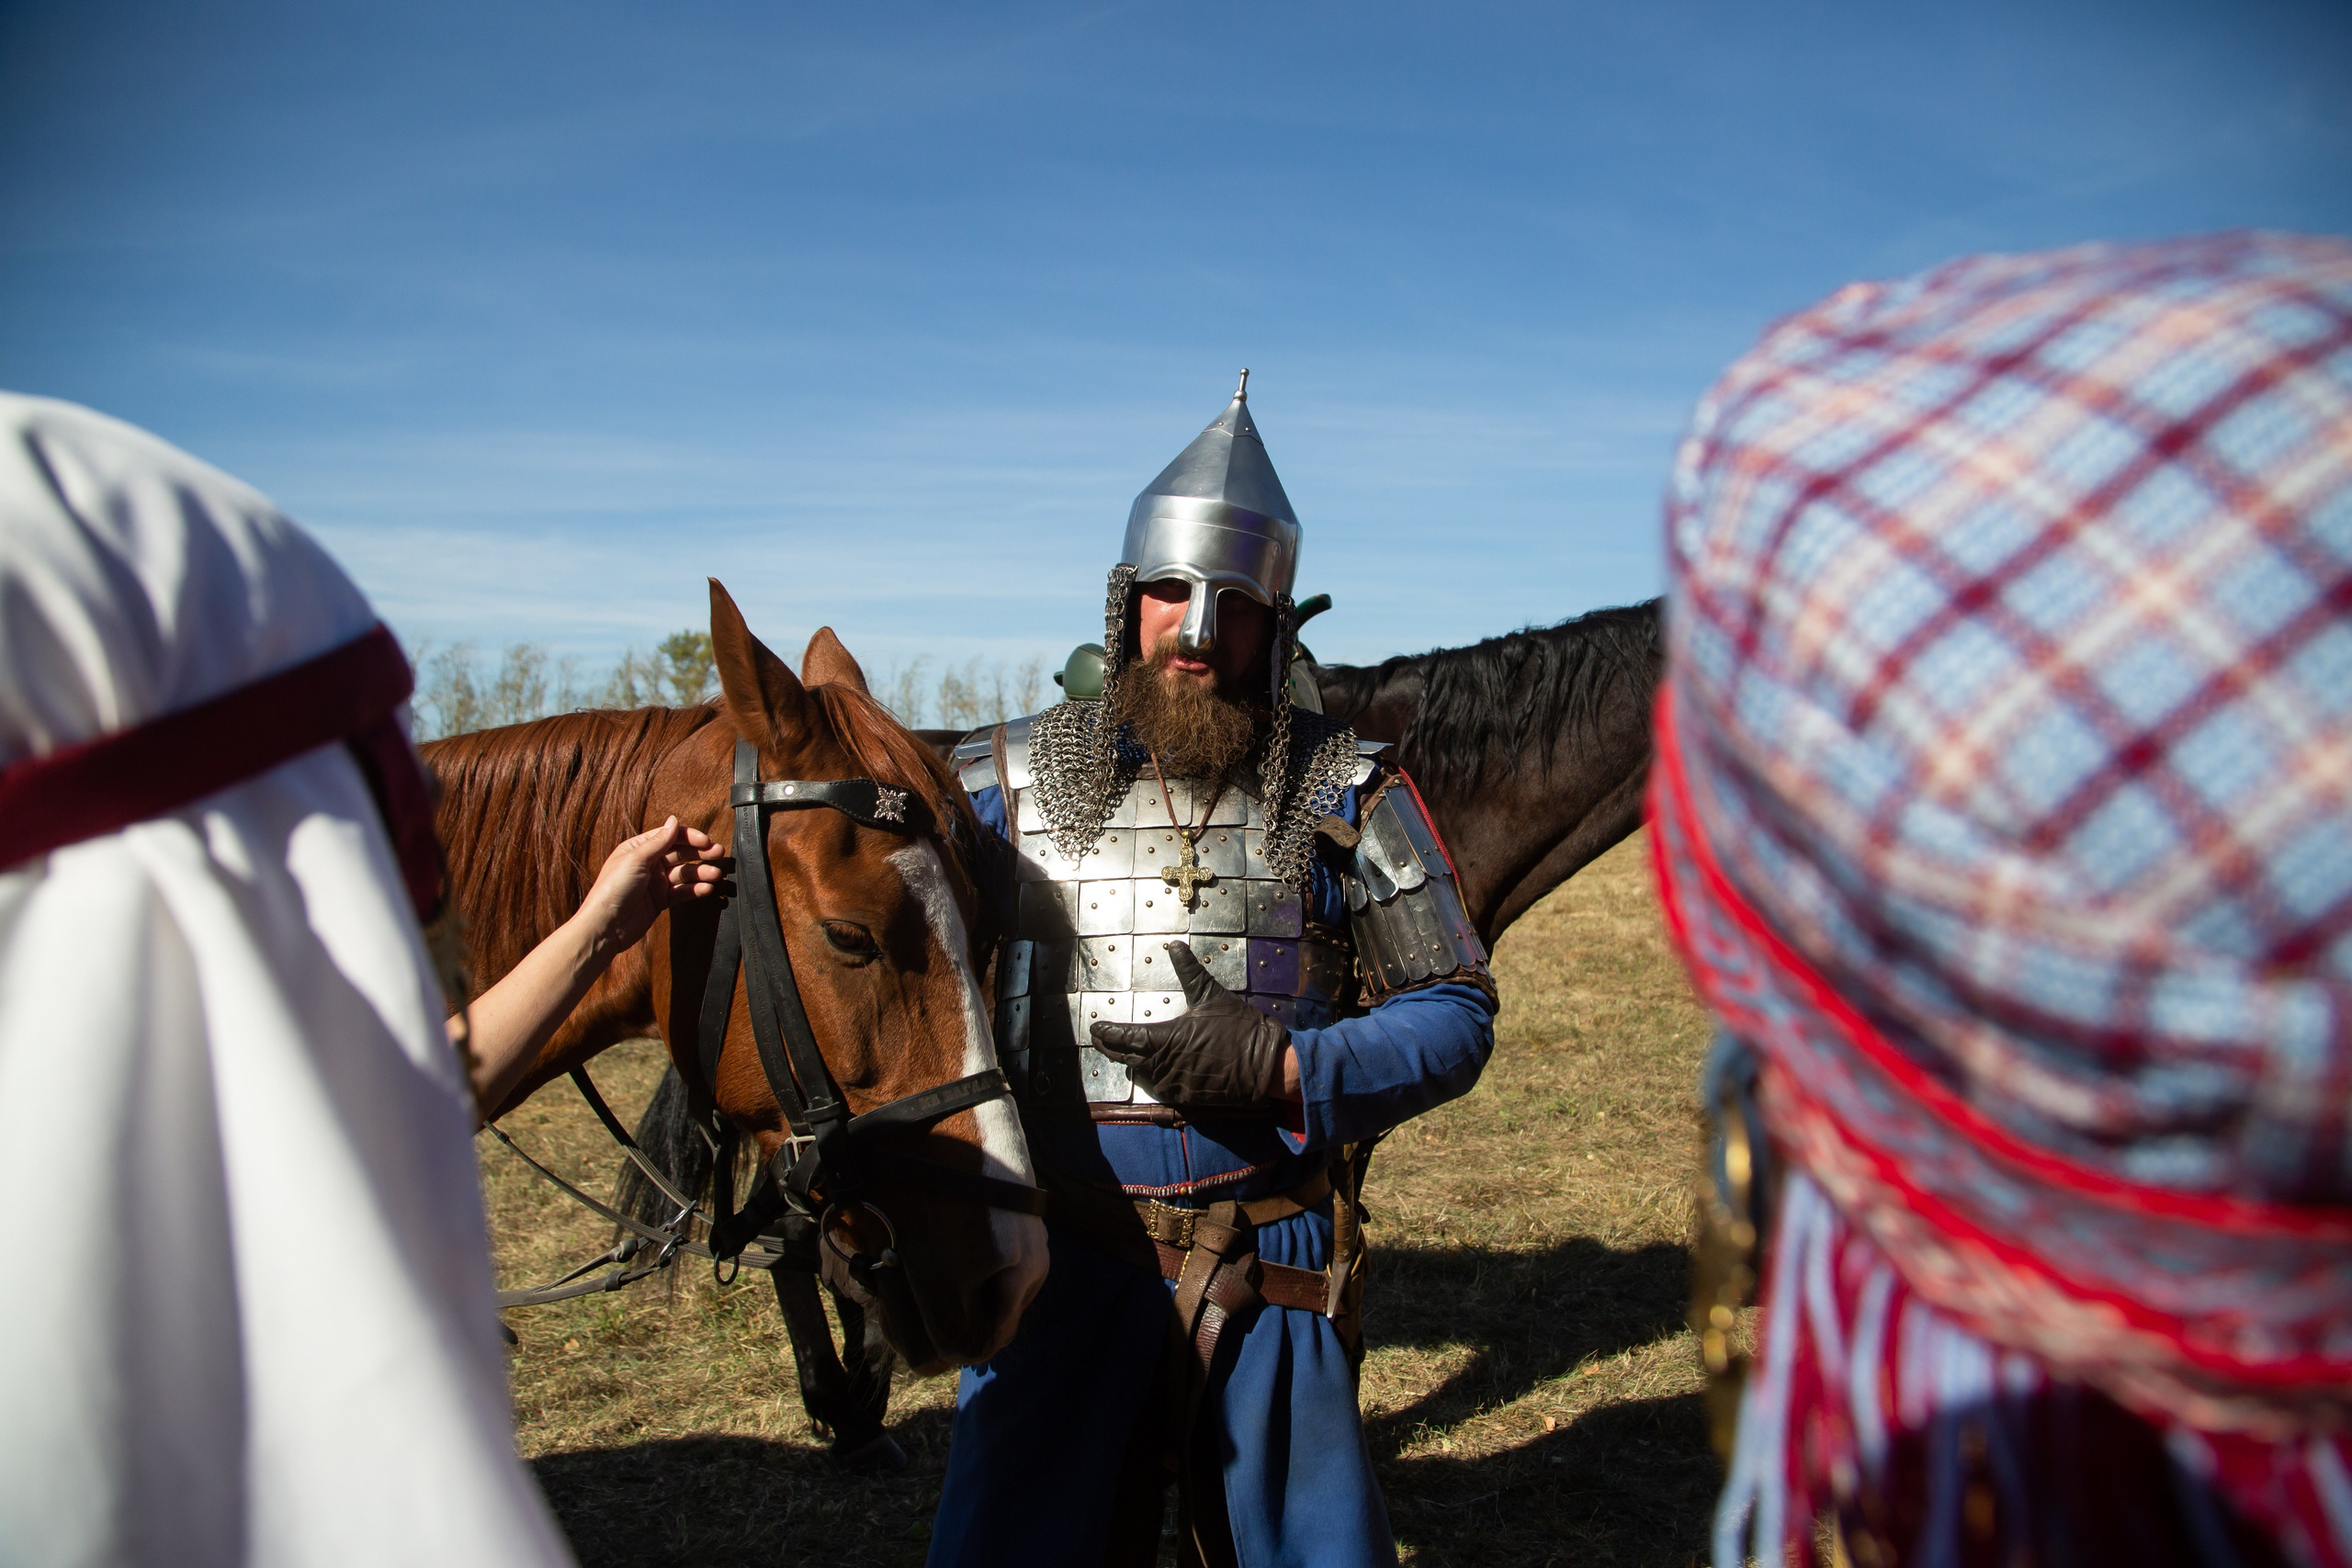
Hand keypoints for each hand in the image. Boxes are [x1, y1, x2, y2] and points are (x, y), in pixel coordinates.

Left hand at [574, 816, 727, 959]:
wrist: (605, 925)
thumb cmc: (613, 889)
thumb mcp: (636, 859)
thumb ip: (658, 841)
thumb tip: (673, 820)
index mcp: (639, 849)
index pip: (669, 837)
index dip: (689, 837)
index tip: (706, 841)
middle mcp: (648, 864)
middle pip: (680, 854)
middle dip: (700, 853)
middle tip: (719, 853)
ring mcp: (655, 883)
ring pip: (684, 873)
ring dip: (701, 873)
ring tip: (716, 875)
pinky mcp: (660, 900)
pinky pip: (682, 892)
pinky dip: (695, 890)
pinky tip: (707, 889)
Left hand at [1090, 943, 1290, 1113]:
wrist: (1265, 1063)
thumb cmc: (1239, 1027)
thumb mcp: (1211, 995)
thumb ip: (1188, 971)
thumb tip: (1175, 945)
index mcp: (1168, 1038)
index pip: (1125, 1037)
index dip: (1107, 1033)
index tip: (1095, 1028)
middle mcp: (1165, 1064)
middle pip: (1125, 1059)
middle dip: (1111, 1048)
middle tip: (1100, 1039)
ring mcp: (1174, 1084)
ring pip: (1139, 1076)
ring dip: (1130, 1064)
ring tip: (1123, 1052)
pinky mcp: (1185, 1098)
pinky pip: (1157, 1089)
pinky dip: (1149, 1078)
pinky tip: (1149, 1069)